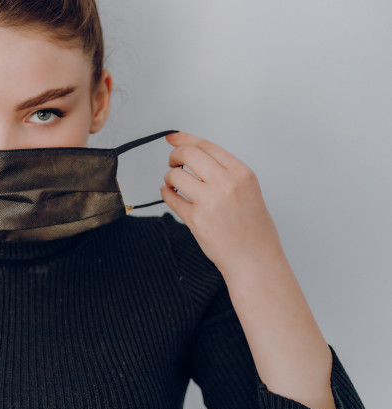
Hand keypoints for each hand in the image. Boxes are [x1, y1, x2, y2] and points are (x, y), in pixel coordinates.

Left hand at [160, 132, 284, 277]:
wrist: (254, 258)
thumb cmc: (252, 227)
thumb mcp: (246, 189)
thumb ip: (222, 170)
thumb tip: (192, 151)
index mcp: (241, 173)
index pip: (206, 145)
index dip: (185, 138)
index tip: (173, 138)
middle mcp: (226, 184)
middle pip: (188, 154)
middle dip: (175, 156)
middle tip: (173, 162)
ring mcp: (210, 201)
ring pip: (175, 176)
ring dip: (170, 178)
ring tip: (175, 184)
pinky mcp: (196, 219)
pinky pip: (171, 199)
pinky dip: (166, 195)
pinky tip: (171, 195)